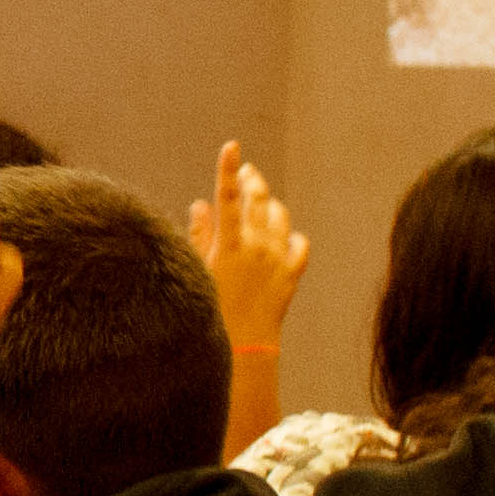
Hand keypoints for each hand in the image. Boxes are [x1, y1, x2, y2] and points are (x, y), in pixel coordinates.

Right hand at [182, 139, 308, 348]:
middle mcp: (258, 247)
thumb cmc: (209, 312)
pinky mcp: (292, 274)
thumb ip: (198, 235)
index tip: (232, 146)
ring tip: (260, 200)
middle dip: (252, 180)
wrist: (243, 349)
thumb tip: (200, 205)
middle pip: (259, 199)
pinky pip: (298, 243)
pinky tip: (282, 235)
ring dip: (270, 203)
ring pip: (280, 216)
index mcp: (230, 244)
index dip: (228, 169)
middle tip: (246, 171)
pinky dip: (291, 234)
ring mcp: (278, 259)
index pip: (229, 197)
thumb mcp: (196, 272)